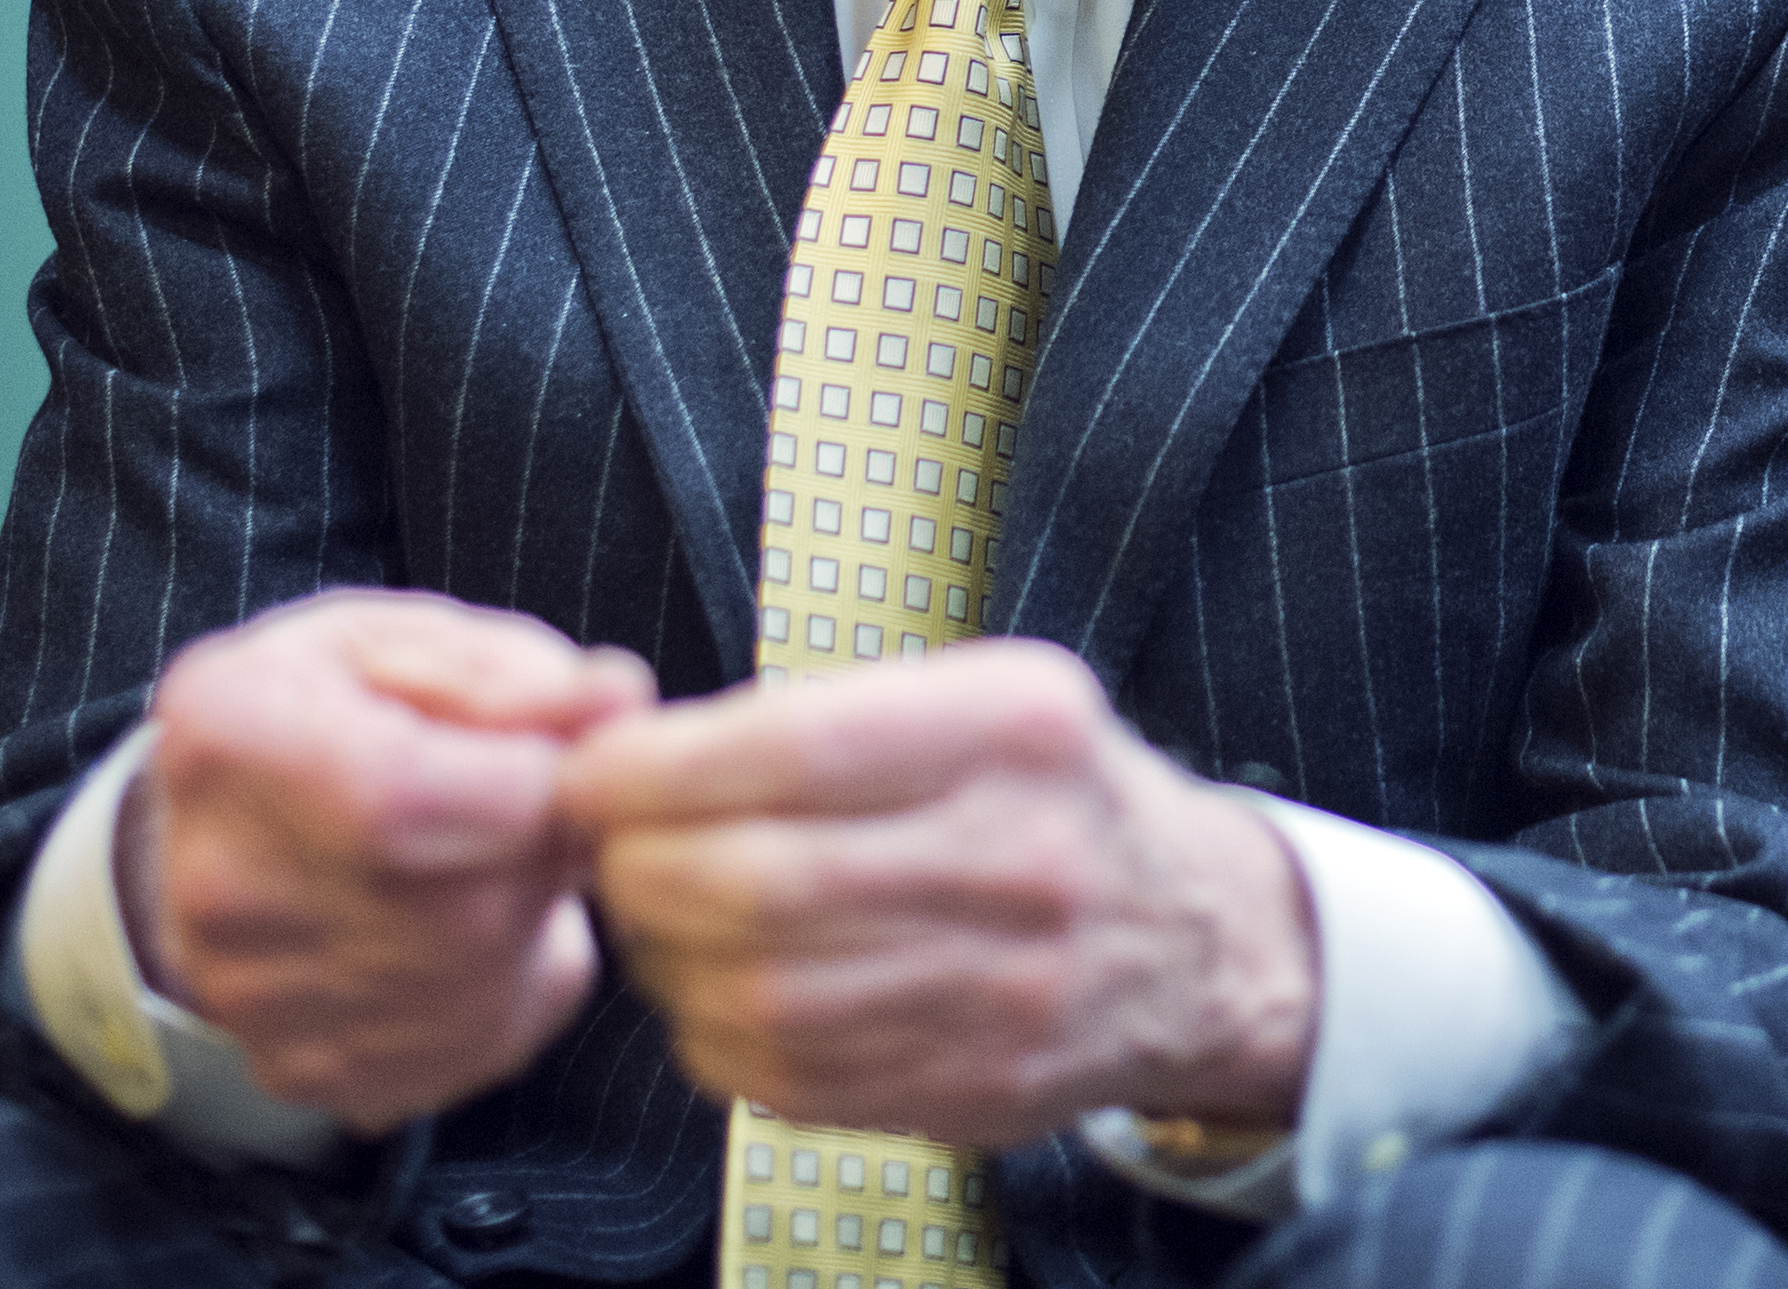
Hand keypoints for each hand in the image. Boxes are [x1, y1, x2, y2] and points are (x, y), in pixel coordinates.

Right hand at [121, 588, 655, 1127]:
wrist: (227, 822)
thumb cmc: (332, 709)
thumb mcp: (412, 640)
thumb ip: (516, 673)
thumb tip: (617, 705)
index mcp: (235, 734)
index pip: (401, 799)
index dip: (530, 783)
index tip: (567, 760)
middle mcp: (220, 884)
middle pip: (461, 908)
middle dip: (542, 854)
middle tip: (536, 808)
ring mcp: (250, 999)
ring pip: (479, 983)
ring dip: (529, 920)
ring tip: (492, 861)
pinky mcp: (299, 1068)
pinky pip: (469, 1044)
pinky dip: (504, 987)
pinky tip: (467, 929)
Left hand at [558, 639, 1314, 1144]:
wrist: (1194, 938)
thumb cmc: (1052, 798)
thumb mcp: (985, 697)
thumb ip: (827, 719)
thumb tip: (636, 757)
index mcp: (1019, 729)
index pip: (792, 751)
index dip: (657, 770)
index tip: (592, 774)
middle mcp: (1024, 861)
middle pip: (757, 885)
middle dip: (640, 869)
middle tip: (609, 850)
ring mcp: (1007, 992)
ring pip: (757, 995)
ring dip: (666, 958)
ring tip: (661, 915)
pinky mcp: (976, 1090)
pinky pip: (786, 1079)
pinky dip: (715, 1036)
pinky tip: (722, 987)